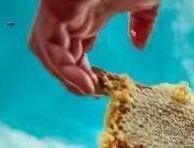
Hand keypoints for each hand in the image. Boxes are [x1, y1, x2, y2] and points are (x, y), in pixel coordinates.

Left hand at [29, 0, 159, 94]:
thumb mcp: (145, 3)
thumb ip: (143, 23)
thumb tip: (139, 45)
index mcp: (87, 13)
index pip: (75, 48)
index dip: (85, 71)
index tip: (102, 87)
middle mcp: (70, 14)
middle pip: (59, 54)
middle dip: (74, 78)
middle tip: (94, 94)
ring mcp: (59, 12)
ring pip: (48, 53)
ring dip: (65, 77)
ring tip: (87, 91)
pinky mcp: (52, 10)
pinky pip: (48, 47)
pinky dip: (63, 69)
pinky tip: (84, 84)